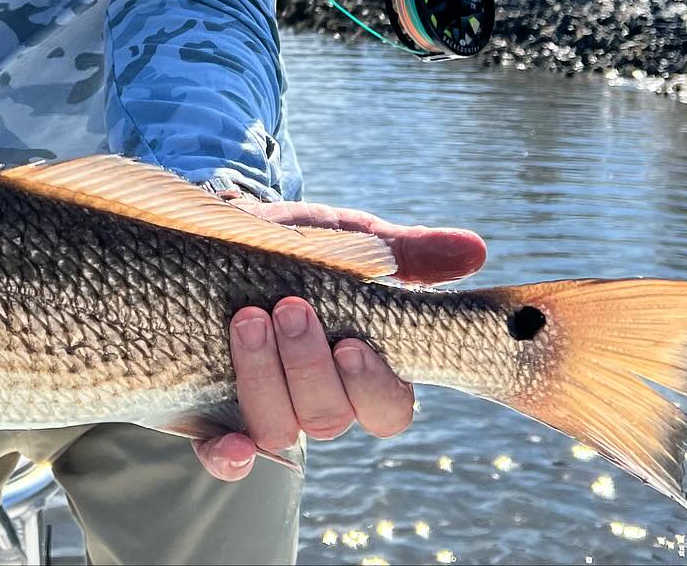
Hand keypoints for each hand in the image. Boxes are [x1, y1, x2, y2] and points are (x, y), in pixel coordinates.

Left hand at [194, 202, 486, 481]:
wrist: (226, 230)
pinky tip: (230, 442)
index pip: (387, 408)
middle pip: (329, 417)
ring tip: (249, 318)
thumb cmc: (302, 244)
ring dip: (265, 379)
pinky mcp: (213, 410)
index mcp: (360, 367)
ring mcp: (266, 407)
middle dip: (309, 365)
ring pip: (279, 429)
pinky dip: (229, 456)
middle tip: (290, 308)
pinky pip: (223, 453)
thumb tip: (473, 251)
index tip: (352, 344)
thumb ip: (408, 252)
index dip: (372, 387)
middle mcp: (316, 398)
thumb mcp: (351, 239)